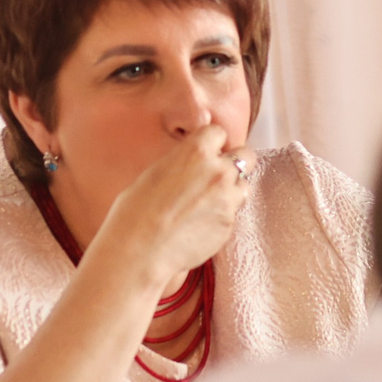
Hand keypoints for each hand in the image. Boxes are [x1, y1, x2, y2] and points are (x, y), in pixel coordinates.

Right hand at [87, 127, 248, 288]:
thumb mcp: (156, 172)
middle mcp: (218, 170)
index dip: (212, 143)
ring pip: (244, 186)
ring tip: (209, 203)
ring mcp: (227, 198)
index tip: (207, 152)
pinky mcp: (229, 224)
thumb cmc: (136, 211)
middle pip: (245, 155)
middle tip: (217, 175)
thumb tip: (190, 165)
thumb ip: (182, 163)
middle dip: (234, 162)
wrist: (140, 249)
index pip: (218, 132)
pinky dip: (222, 216)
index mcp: (196, 151)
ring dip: (232, 190)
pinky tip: (201, 224)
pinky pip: (233, 213)